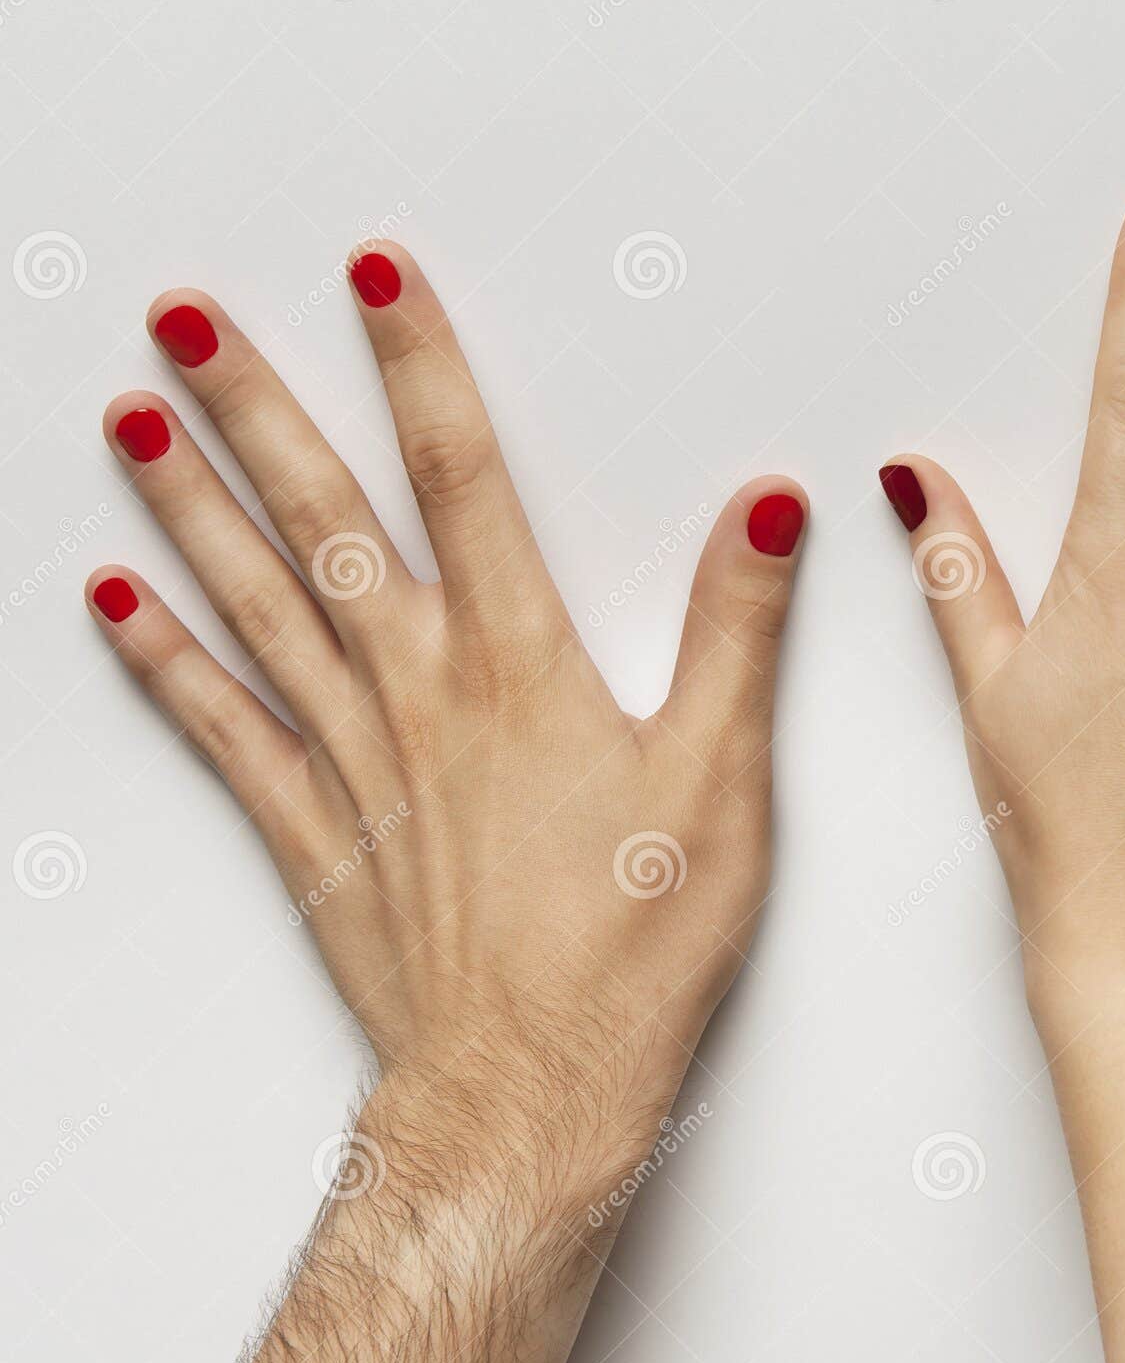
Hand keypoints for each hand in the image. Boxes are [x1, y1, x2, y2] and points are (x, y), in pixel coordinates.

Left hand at [90, 241, 806, 1185]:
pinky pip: (224, 731)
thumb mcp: (722, 778)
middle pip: (326, 519)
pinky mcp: (318, 834)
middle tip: (183, 318)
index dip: (420, 365)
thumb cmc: (630, 948)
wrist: (532, 1088)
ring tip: (135, 421)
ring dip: (191, 508)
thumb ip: (738, 628)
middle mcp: (419, 693)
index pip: (463, 477)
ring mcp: (354, 762)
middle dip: (254, 406)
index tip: (374, 274)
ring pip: (256, 606)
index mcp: (519, 666)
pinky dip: (168, 664)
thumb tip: (765, 508)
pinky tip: (121, 606)